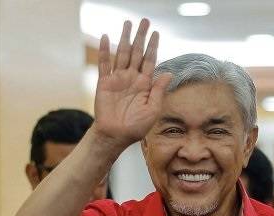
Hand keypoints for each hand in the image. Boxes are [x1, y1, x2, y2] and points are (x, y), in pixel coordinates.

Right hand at [93, 19, 172, 148]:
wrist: (116, 135)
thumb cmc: (136, 127)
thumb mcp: (152, 109)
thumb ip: (159, 90)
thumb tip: (168, 73)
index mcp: (145, 84)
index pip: (150, 60)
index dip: (153, 47)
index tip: (156, 33)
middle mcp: (132, 78)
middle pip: (137, 52)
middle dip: (140, 37)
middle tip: (144, 21)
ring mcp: (118, 79)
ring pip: (121, 54)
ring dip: (124, 38)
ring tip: (127, 23)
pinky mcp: (104, 83)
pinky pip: (104, 64)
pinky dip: (104, 51)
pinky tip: (106, 37)